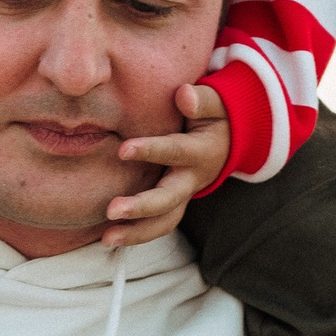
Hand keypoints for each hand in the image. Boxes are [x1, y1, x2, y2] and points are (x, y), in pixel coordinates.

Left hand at [106, 83, 229, 246]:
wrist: (229, 140)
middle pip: (170, 198)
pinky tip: (108, 240)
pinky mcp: (174, 205)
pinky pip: (158, 225)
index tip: (122, 149)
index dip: (151, 150)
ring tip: (106, 240)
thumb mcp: (216, 104)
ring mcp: (184, 195)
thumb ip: (202, 100)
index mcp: (201, 151)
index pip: (175, 151)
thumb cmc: (213, 116)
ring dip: (137, 233)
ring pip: (165, 221)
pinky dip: (136, 235)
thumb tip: (184, 95)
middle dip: (142, 206)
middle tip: (112, 210)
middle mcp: (194, 178)